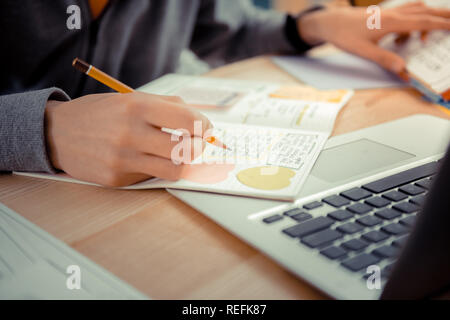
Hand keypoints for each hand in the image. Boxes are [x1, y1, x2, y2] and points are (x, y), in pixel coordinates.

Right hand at [45, 92, 211, 186]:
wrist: (57, 133)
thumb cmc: (99, 113)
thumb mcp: (130, 98)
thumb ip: (166, 106)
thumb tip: (199, 119)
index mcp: (136, 107)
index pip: (189, 121)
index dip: (205, 127)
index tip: (206, 129)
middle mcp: (130, 133)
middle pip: (188, 150)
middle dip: (199, 148)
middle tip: (196, 144)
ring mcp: (123, 159)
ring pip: (175, 170)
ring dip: (182, 163)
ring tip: (177, 154)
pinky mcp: (117, 179)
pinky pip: (151, 176)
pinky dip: (156, 168)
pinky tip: (146, 159)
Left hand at [298, 2, 449, 74]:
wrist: (330, 22)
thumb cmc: (344, 35)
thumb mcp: (364, 51)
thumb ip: (384, 59)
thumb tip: (403, 69)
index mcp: (392, 22)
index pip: (424, 22)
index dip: (442, 25)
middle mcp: (394, 13)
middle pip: (426, 11)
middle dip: (444, 16)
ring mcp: (390, 12)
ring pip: (418, 9)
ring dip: (429, 17)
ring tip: (432, 34)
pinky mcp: (384, 14)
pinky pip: (407, 12)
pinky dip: (415, 19)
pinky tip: (407, 35)